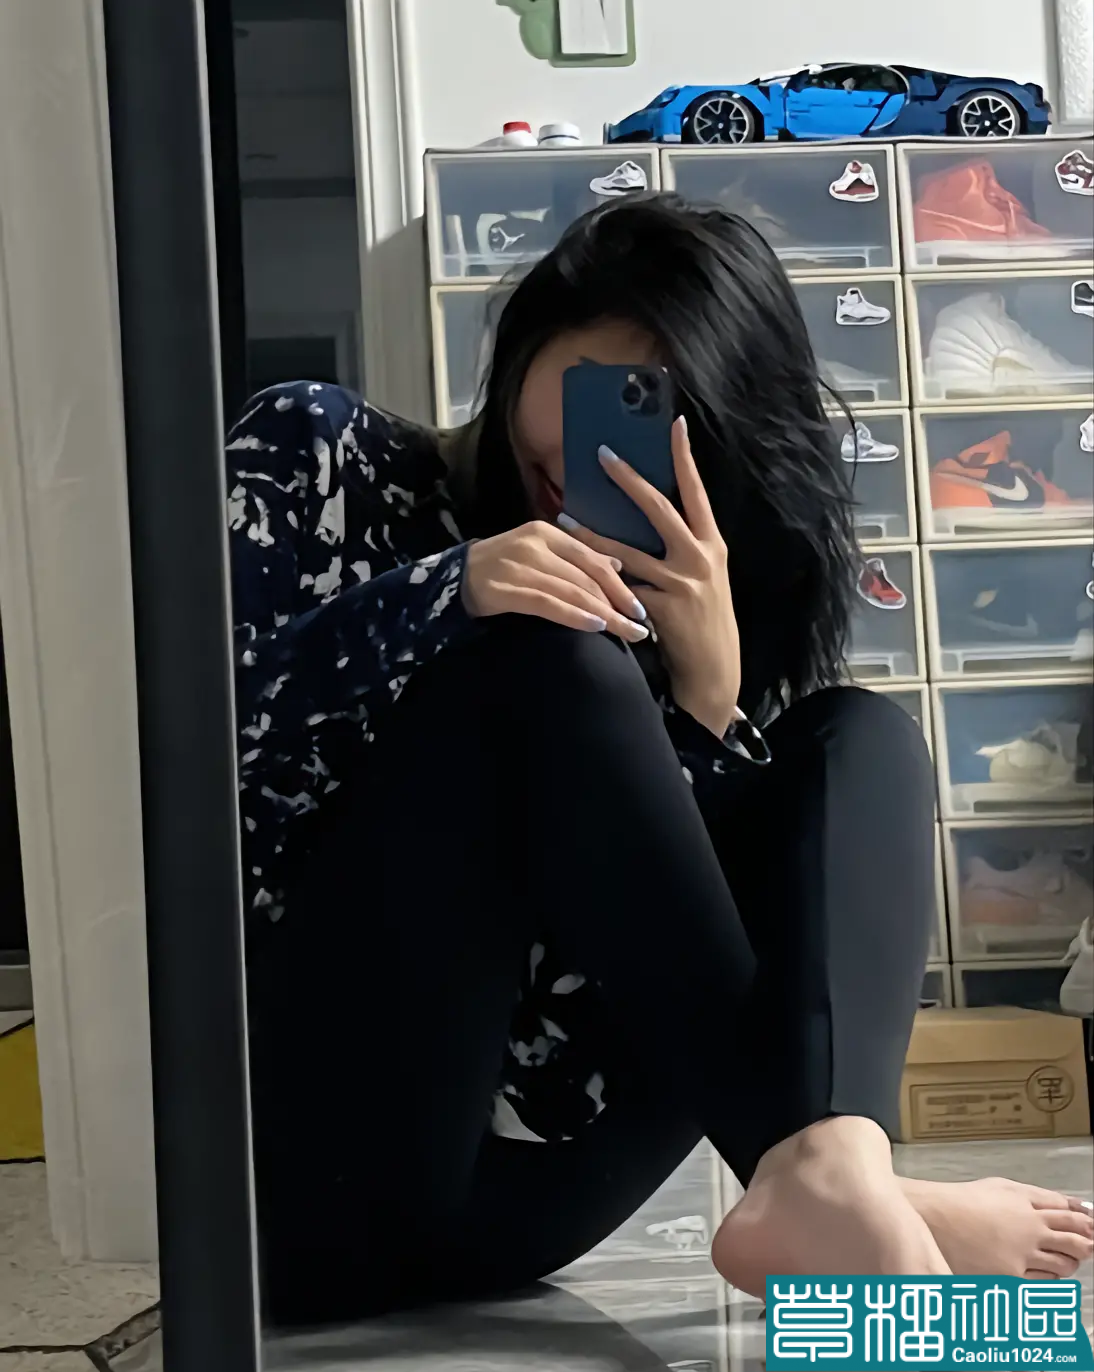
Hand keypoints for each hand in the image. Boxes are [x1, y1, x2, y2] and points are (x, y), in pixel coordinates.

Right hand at [462, 520, 649, 643]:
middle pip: (587, 576)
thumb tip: (617, 563)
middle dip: (619, 603)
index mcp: (547, 532)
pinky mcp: (506, 589)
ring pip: (572, 590)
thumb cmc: (503, 569)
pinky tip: (595, 626)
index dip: (621, 584)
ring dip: (604, 614)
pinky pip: (548, 603)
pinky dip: (575, 615)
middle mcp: (536, 544)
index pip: (592, 558)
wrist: (455, 576)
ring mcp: (520, 565)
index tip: (642, 608)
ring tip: (626, 633)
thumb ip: (577, 558)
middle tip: (642, 627)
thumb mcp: (541, 554)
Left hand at [559, 417, 740, 736]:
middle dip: (628, 479)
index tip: (673, 424)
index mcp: (712, 544)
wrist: (714, 671)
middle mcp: (699, 557)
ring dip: (592, 536)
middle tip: (603, 454)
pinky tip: (573, 574)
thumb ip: (684, 548)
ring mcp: (680, 584)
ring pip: (626, 552)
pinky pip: (619, 590)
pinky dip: (597, 582)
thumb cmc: (706, 620)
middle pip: (659, 509)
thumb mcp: (707, 577)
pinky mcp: (659, 610)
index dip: (685, 457)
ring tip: (565, 518)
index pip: (697, 491)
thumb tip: (652, 517)